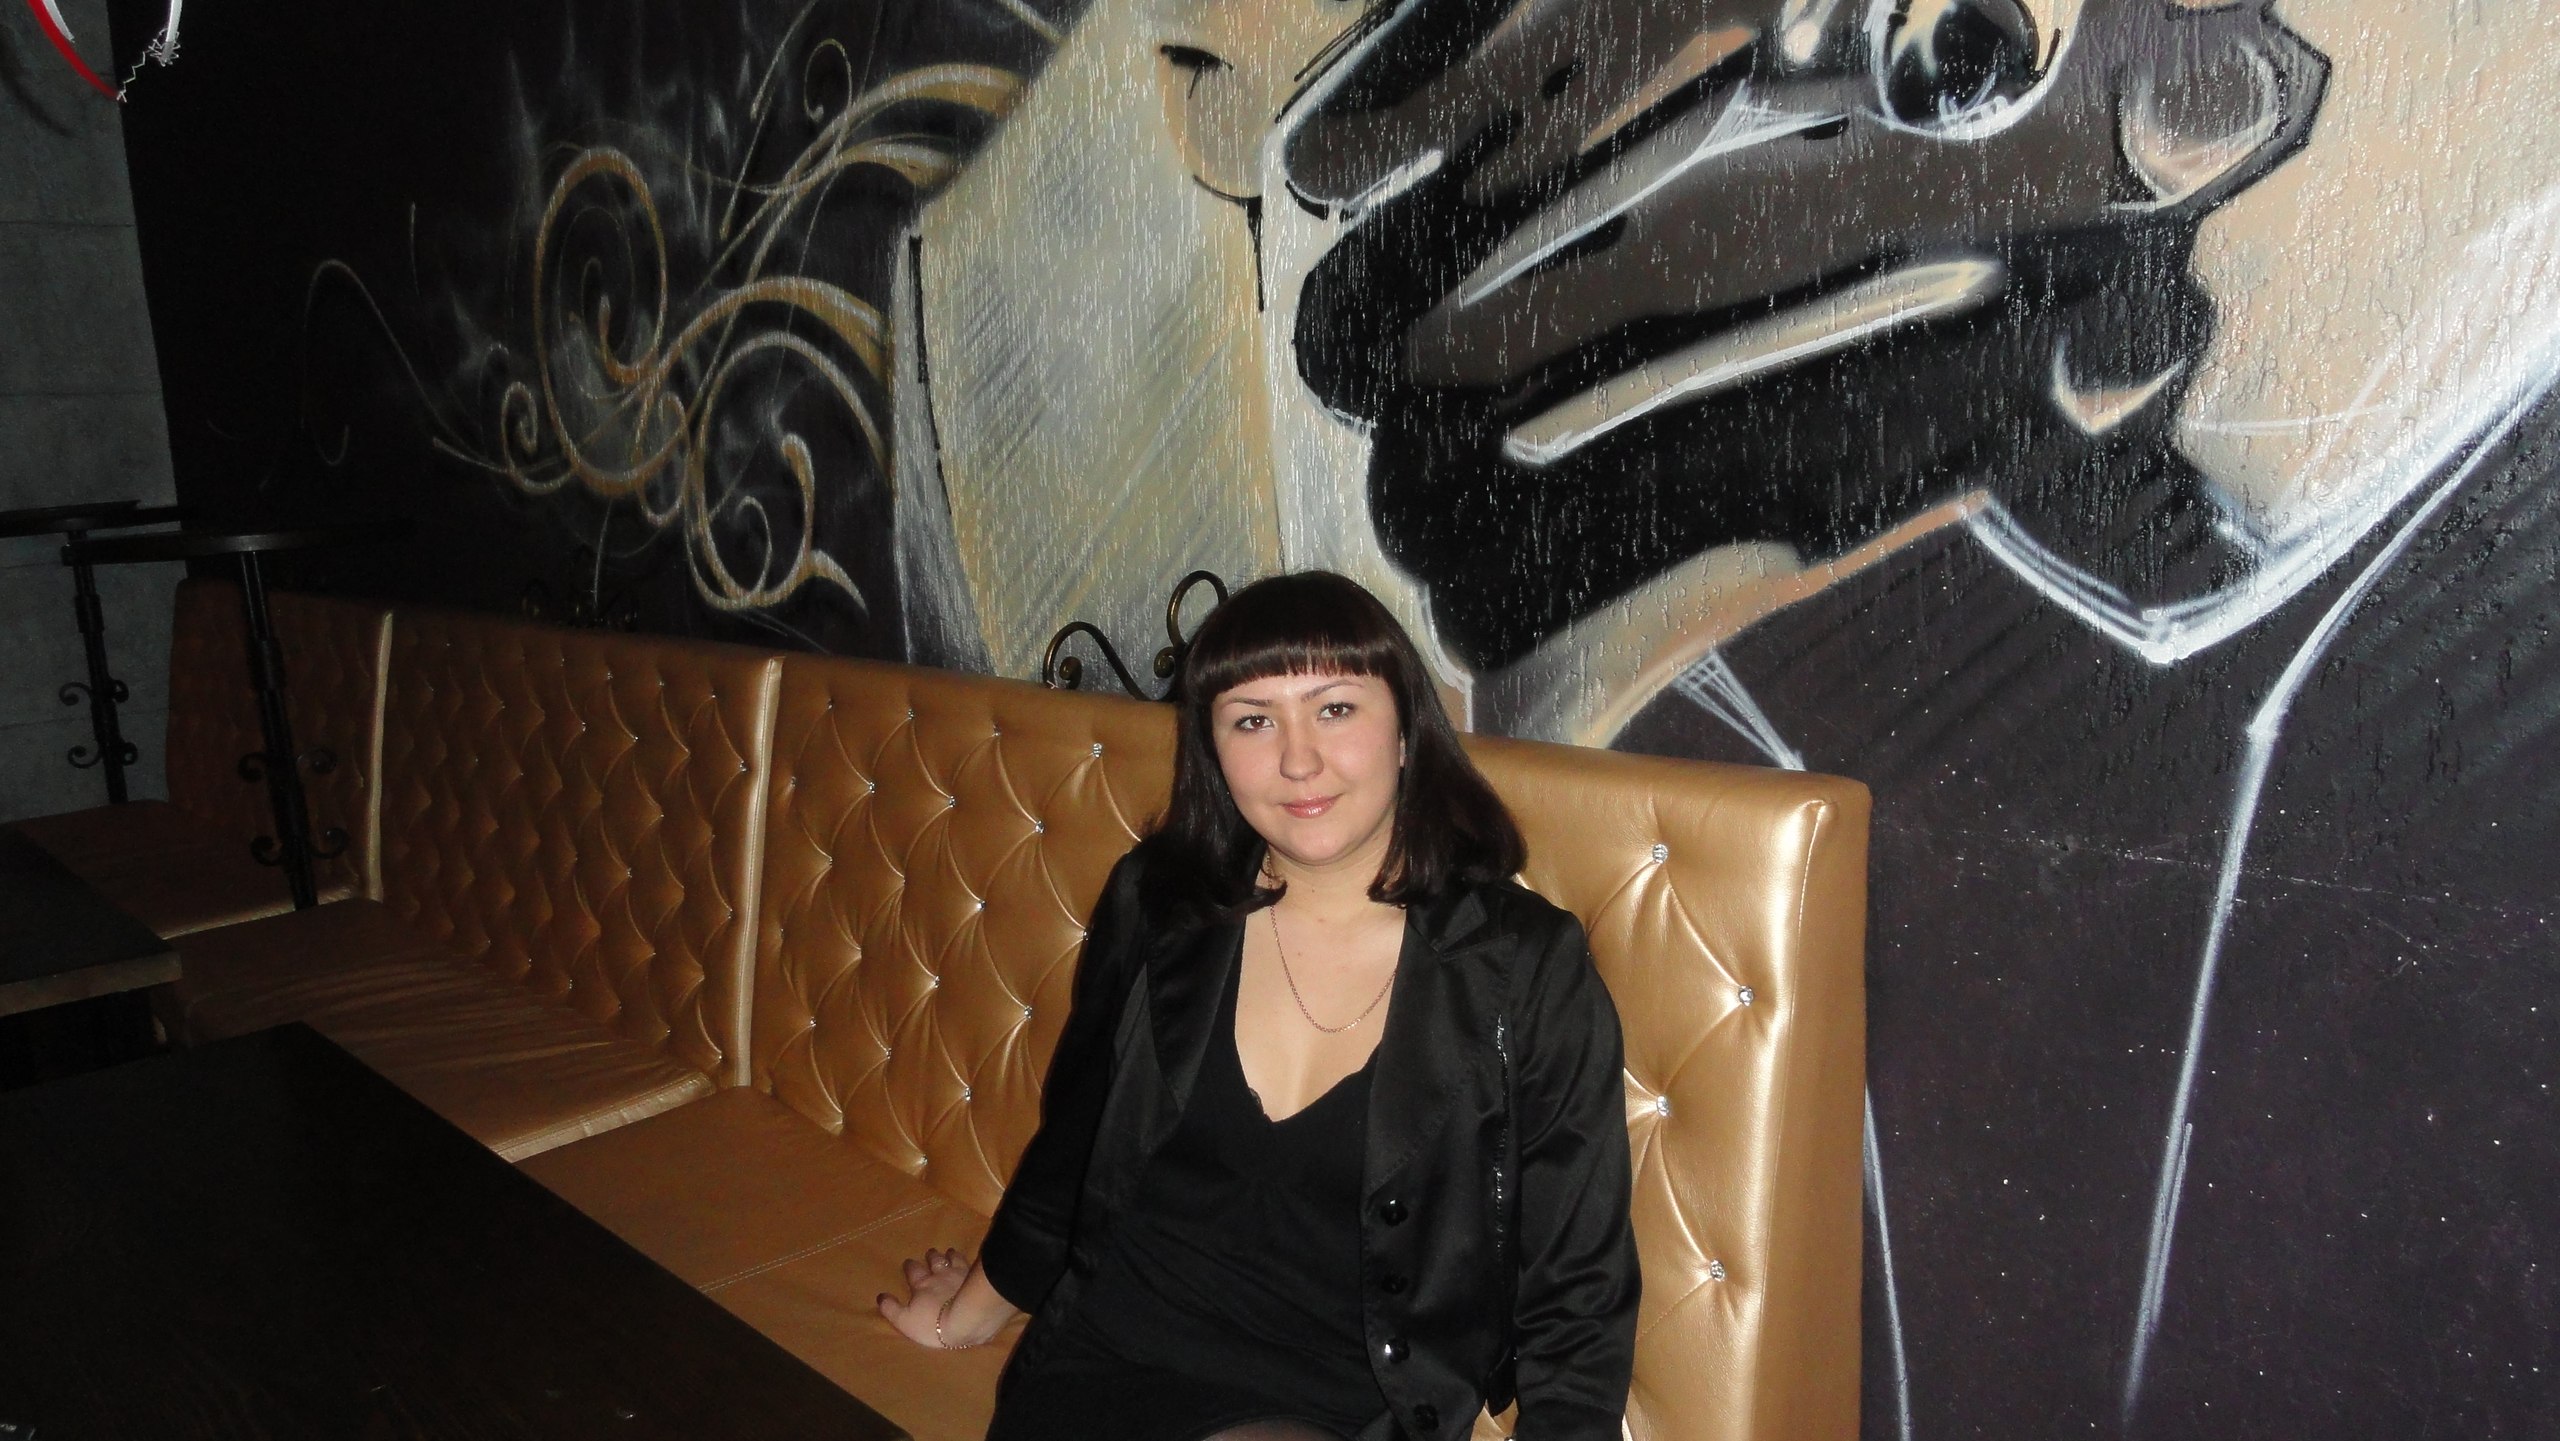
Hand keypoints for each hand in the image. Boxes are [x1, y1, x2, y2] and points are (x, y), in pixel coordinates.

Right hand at [878, 1248, 1012, 1349]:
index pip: (913, 1272)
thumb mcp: (905, 1321)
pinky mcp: (977, 1279)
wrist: (967, 1319)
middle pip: (934, 1261)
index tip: (908, 1263)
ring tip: (949, 1252)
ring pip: (953, 1259)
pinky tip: (970, 1261)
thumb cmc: (932, 1323)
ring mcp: (960, 1274)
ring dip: (950, 1255)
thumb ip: (892, 1309)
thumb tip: (881, 1297)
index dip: (910, 1267)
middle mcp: (940, 1275)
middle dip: (930, 1257)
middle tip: (930, 1253)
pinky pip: (971, 1265)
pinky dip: (968, 1261)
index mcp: (922, 1285)